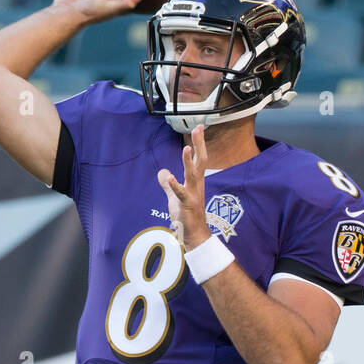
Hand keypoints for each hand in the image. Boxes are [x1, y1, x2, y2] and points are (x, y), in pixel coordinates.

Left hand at [157, 124, 210, 248]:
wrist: (195, 235)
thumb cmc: (186, 216)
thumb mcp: (174, 197)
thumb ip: (168, 184)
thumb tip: (162, 172)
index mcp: (196, 182)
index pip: (199, 159)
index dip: (199, 144)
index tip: (200, 128)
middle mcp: (197, 185)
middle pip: (200, 161)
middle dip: (199, 145)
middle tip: (199, 129)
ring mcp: (193, 195)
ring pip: (192, 175)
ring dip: (189, 162)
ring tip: (187, 148)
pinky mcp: (187, 205)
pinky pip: (181, 194)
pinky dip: (175, 185)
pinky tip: (169, 177)